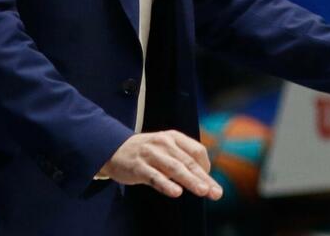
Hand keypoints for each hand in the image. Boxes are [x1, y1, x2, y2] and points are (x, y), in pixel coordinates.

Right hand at [98, 130, 223, 200]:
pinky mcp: (138, 167)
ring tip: (203, 191)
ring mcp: (151, 154)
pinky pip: (155, 177)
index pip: (197, 150)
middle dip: (204, 178)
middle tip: (216, 192)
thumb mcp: (165, 147)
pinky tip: (176, 192)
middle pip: (188, 161)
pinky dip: (166, 185)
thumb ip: (182, 158)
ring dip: (190, 180)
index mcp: (173, 137)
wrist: (113, 149)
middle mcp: (164, 143)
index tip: (209, 181)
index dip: (206, 166)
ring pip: (174, 168)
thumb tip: (205, 177)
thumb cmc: (146, 152)